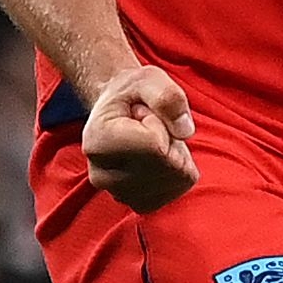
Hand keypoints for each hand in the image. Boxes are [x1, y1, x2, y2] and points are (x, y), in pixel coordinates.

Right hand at [83, 65, 200, 211]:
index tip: (144, 114)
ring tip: (153, 140)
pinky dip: (178, 170)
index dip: (161, 123)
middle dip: (170, 139)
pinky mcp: (140, 204)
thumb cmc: (133, 93)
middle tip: (150, 126)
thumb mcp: (148, 78)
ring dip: (175, 155)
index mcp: (97, 142)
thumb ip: (167, 97)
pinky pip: (179, 188)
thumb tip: (185, 131)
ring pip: (176, 178)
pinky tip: (159, 157)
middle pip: (167, 164)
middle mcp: (102, 175)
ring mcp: (119, 194)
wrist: (119, 111)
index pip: (154, 145)